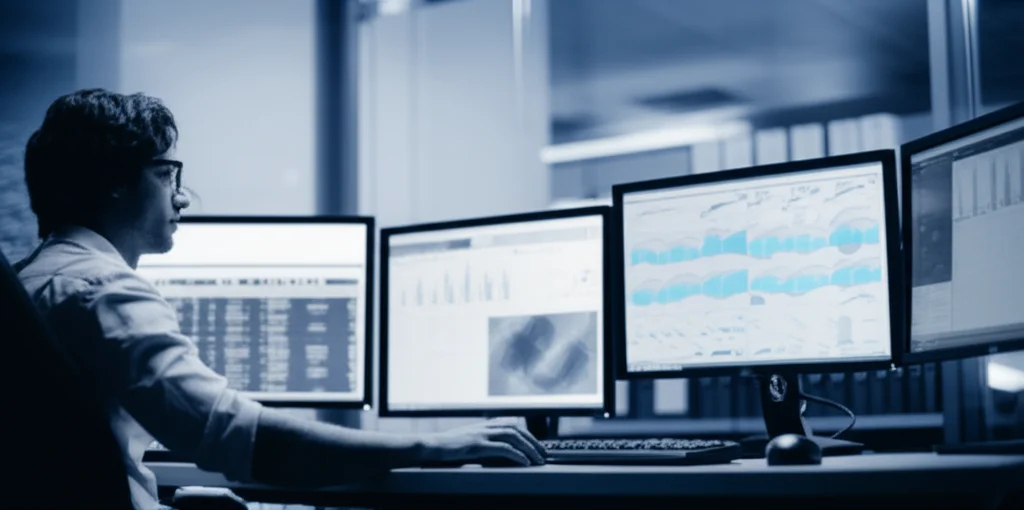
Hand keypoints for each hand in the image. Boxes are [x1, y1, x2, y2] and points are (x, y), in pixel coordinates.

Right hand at [422, 418, 546, 465]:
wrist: (431, 445)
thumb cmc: (448, 446)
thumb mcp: (469, 439)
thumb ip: (483, 440)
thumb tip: (498, 450)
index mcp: (484, 424)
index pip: (513, 424)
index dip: (527, 434)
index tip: (537, 444)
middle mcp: (486, 426)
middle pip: (517, 429)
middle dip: (533, 441)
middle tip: (543, 454)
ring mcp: (482, 434)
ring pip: (514, 437)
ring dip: (529, 448)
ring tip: (538, 459)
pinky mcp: (477, 445)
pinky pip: (503, 449)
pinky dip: (517, 454)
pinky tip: (524, 462)